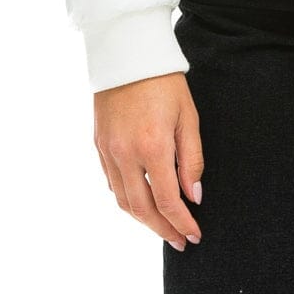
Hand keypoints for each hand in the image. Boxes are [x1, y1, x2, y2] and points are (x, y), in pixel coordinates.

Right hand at [93, 72, 204, 250]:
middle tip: (179, 241)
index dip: (181, 222)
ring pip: (123, 200)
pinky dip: (126, 198)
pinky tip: (141, 200)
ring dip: (143, 219)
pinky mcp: (99, 144)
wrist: (128, 52)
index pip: (167, 200)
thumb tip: (194, 196)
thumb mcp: (188, 117)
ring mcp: (108, 150)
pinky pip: (112, 182)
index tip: (194, 235)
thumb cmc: (165, 82)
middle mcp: (125, 154)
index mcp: (152, 147)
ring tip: (162, 226)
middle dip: (162, 229)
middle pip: (142, 209)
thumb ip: (191, 159)